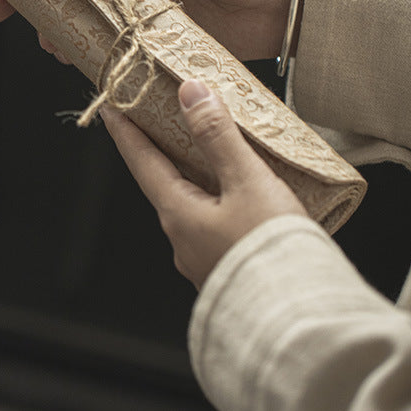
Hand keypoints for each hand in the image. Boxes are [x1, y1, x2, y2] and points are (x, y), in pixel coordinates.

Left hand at [102, 79, 306, 289]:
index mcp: (178, 215)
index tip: (111, 108)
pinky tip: (244, 198)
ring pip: (193, 206)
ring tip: (216, 153)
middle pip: (166, 184)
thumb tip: (189, 93)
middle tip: (165, 120)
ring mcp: (203, 260)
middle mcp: (182, 240)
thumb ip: (218, 136)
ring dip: (198, 178)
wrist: (299, 316)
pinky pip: (216, 227)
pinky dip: (221, 202)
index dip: (126, 132)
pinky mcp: (228, 270)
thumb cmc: (271, 249)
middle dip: (165, 151)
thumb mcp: (247, 182)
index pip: (142, 163)